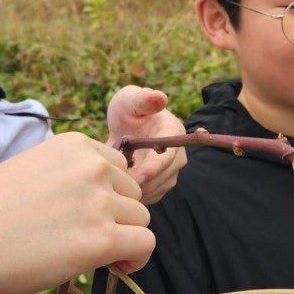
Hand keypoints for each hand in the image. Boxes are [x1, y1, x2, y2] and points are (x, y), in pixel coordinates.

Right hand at [0, 133, 154, 293]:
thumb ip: (63, 179)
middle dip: (116, 217)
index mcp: (72, 145)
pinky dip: (135, 259)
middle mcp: (92, 167)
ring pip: (140, 220)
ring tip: (94, 257)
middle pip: (133, 194)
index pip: (117, 167)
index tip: (88, 215)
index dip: (107, 194)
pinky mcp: (102, 239)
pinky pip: (144, 245)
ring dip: (123, 239)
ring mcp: (99, 202)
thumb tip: (87, 207)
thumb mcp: (28, 173)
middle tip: (86, 240)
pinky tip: (116, 268)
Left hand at [106, 86, 186, 203]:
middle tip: (116, 183)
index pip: (168, 156)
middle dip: (140, 182)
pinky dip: (136, 195)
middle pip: (163, 177)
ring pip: (157, 189)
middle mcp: (178, 153)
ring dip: (137, 189)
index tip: (134, 177)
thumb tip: (161, 97)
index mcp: (174, 131)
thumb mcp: (130, 99)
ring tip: (115, 182)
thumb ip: (142, 98)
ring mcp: (171, 170)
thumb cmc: (127, 110)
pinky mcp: (162, 183)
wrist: (124, 127)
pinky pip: (151, 196)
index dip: (152, 168)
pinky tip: (120, 186)